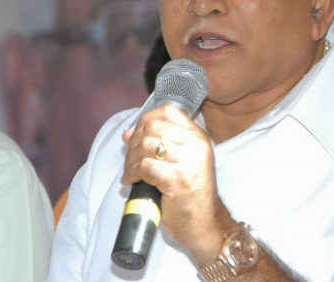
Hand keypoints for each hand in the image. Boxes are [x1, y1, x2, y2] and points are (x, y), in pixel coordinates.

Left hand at [121, 104, 233, 261]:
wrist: (204, 223)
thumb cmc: (190, 194)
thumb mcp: (179, 162)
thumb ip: (158, 144)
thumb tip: (129, 133)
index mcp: (198, 137)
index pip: (168, 111)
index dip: (147, 119)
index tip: (138, 134)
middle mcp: (196, 145)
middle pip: (153, 127)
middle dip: (134, 143)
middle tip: (131, 159)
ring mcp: (188, 161)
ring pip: (147, 146)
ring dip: (131, 160)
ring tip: (131, 172)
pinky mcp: (177, 179)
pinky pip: (145, 166)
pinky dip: (132, 174)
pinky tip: (132, 181)